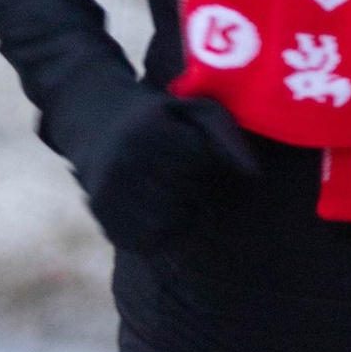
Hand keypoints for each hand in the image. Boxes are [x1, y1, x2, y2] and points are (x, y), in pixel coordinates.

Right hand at [82, 87, 259, 256]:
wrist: (96, 126)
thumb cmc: (161, 120)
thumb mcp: (195, 111)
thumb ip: (227, 137)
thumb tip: (255, 175)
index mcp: (148, 132)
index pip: (201, 163)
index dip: (203, 158)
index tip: (186, 145)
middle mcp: (123, 163)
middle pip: (189, 196)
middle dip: (195, 187)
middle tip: (177, 169)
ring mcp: (109, 194)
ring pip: (172, 223)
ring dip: (182, 212)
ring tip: (168, 188)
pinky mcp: (103, 218)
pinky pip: (151, 240)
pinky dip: (163, 230)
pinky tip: (155, 206)